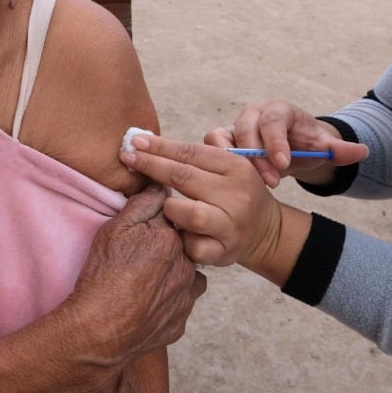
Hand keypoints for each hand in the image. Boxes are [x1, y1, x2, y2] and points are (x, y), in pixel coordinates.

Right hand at [68, 185, 206, 369]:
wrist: (99, 329)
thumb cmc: (103, 276)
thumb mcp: (115, 229)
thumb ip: (142, 203)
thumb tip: (161, 187)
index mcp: (171, 239)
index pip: (171, 220)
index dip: (154, 225)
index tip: (141, 233)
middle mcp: (186, 267)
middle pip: (180, 248)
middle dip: (164, 249)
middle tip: (138, 260)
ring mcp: (185, 297)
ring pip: (185, 276)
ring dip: (171, 275)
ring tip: (143, 282)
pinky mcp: (180, 321)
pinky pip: (180, 304)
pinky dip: (168, 301)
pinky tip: (147, 302)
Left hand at [120, 135, 287, 270]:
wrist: (264, 230)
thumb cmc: (235, 191)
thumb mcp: (230, 163)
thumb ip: (201, 151)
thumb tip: (154, 142)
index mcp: (236, 167)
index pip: (191, 153)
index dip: (160, 146)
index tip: (135, 140)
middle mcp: (236, 195)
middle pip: (184, 178)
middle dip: (151, 165)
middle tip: (127, 157)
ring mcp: (231, 225)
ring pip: (190, 215)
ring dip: (170, 208)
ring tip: (165, 206)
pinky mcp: (224, 252)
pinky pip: (192, 246)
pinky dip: (180, 239)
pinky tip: (176, 232)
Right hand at [206, 100, 368, 187]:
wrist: (289, 147)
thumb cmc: (304, 144)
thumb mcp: (324, 147)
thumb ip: (341, 150)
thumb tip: (363, 151)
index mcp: (279, 109)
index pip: (274, 119)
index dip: (276, 141)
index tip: (284, 164)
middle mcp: (253, 114)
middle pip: (246, 129)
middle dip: (257, 157)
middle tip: (273, 182)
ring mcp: (233, 127)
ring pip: (221, 137)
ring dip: (233, 161)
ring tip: (250, 183)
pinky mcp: (220, 142)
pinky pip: (209, 149)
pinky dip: (215, 164)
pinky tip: (229, 185)